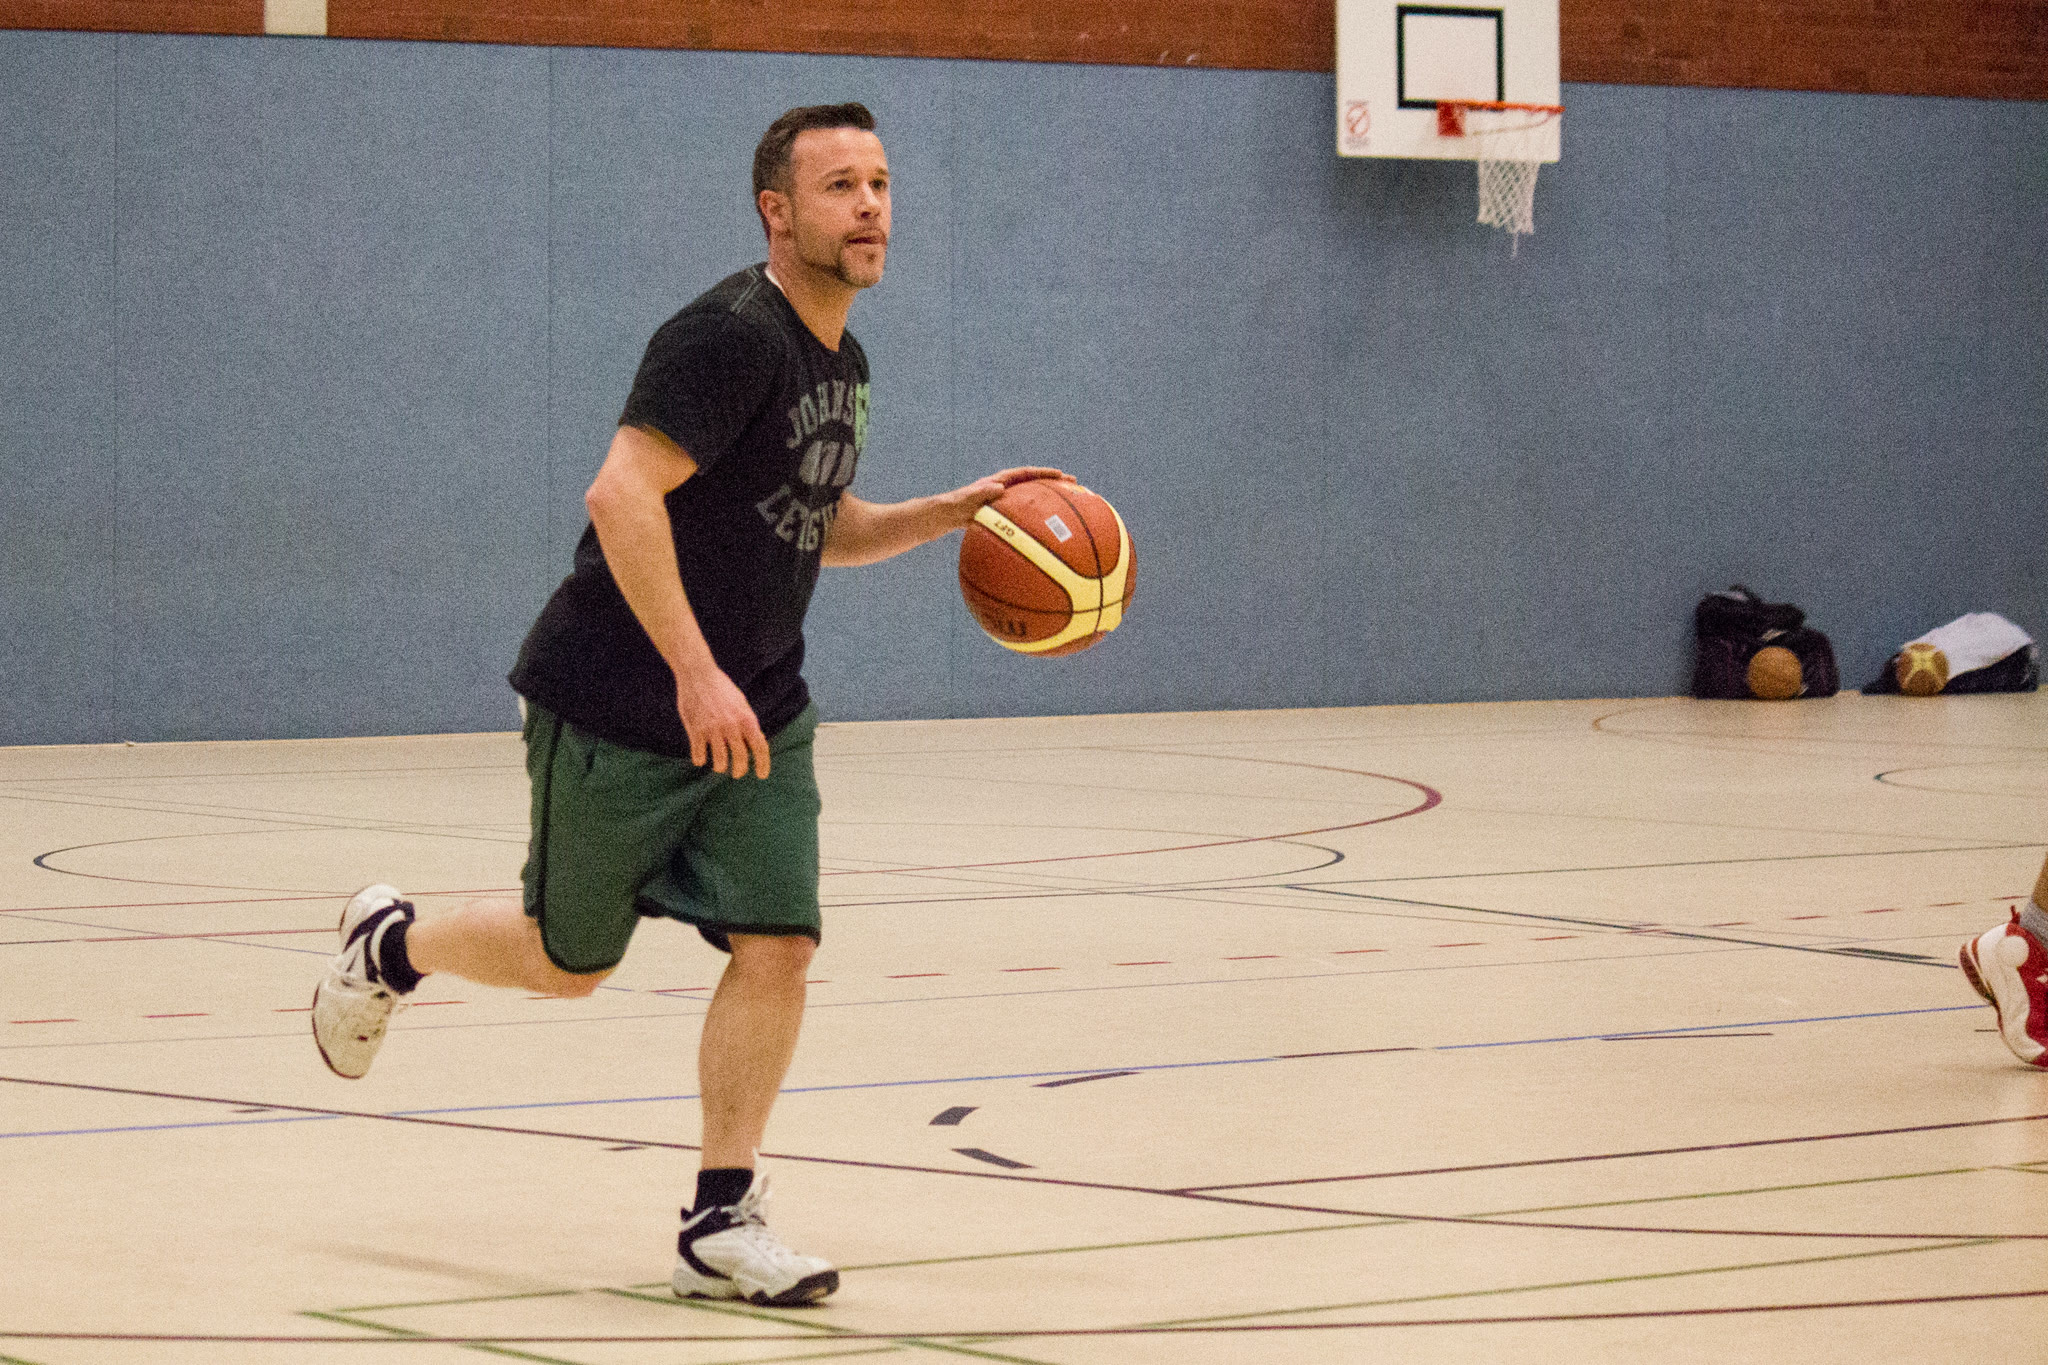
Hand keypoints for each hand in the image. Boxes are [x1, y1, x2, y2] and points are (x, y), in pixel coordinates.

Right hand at [673, 662, 770, 778]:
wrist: (698, 674)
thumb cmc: (721, 688)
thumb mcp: (741, 703)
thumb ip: (748, 722)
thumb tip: (757, 740)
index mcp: (746, 718)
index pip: (760, 747)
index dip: (763, 764)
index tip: (762, 775)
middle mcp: (732, 726)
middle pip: (741, 758)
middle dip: (740, 770)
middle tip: (737, 774)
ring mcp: (713, 729)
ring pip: (720, 762)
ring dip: (720, 767)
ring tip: (719, 766)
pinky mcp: (696, 730)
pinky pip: (699, 756)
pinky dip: (700, 759)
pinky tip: (700, 758)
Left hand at [941, 466, 1072, 525]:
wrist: (945, 516)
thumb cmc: (955, 506)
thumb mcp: (968, 498)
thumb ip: (982, 492)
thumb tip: (999, 487)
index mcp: (999, 481)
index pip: (1026, 473)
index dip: (1044, 473)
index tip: (1061, 475)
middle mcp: (1005, 488)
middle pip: (1034, 483)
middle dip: (1054, 483)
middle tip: (1074, 485)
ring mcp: (1004, 501)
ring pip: (1031, 498)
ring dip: (1047, 500)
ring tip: (1067, 505)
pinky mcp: (1002, 513)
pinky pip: (1023, 513)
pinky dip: (1035, 518)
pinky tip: (1045, 532)